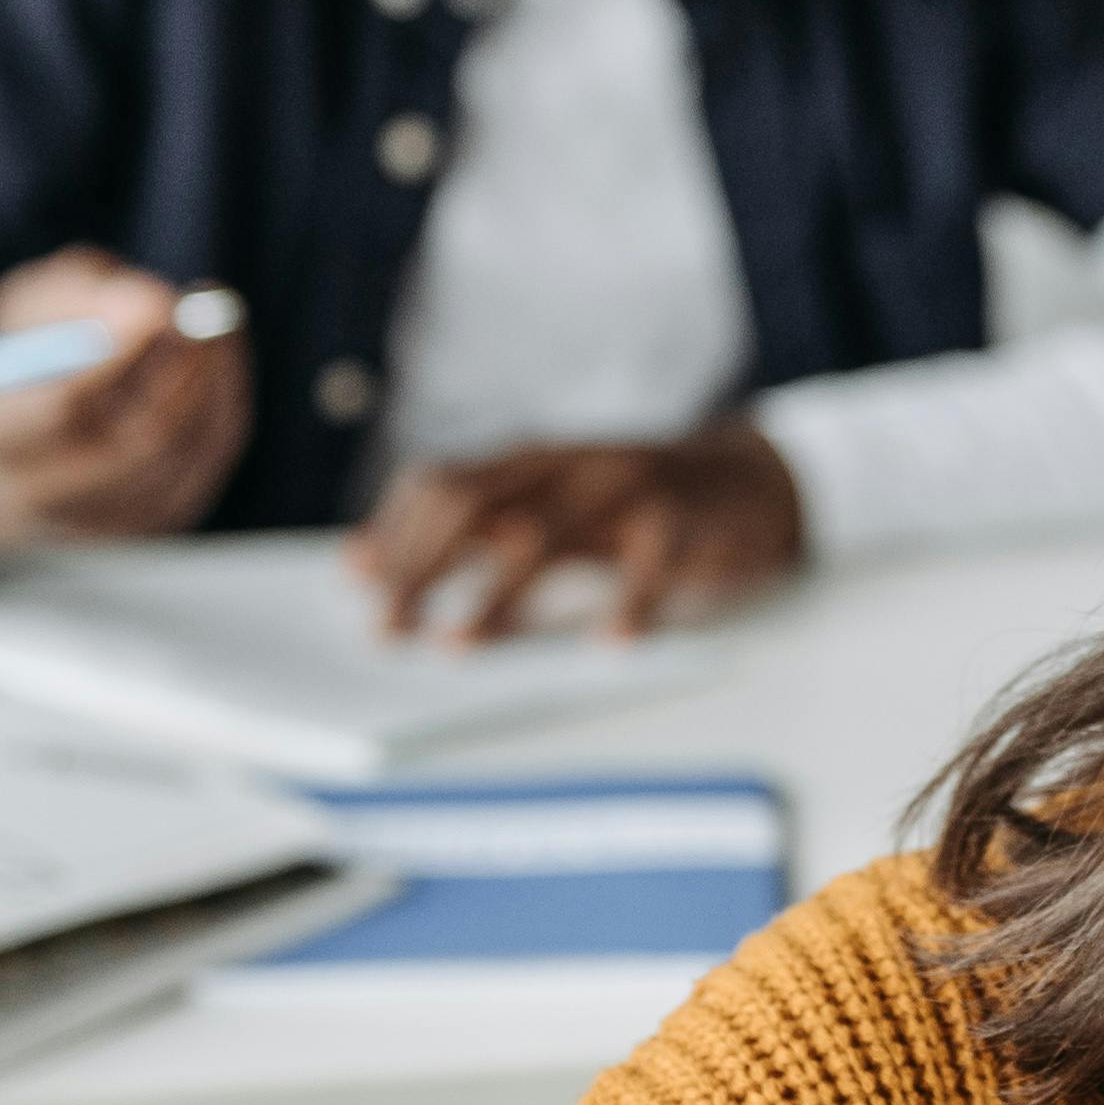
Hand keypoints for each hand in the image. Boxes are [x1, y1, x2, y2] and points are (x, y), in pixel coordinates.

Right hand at [0, 253, 250, 592]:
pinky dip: (219, 409)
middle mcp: (41, 495)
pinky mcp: (141, 529)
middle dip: (184, 367)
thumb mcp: (26, 311)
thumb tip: (156, 307)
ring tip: (207, 328)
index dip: (116, 356)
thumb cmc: (19, 364)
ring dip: (209, 381)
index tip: (161, 304)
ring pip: (182, 454)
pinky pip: (202, 467)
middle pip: (136, 443)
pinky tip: (212, 367)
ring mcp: (97, 523)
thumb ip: (79, 296)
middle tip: (209, 307)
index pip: (57, 409)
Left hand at [346, 422, 807, 641]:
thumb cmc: (630, 506)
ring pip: (547, 534)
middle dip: (422, 567)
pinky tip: (609, 642)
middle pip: (476, 505)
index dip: (397, 531)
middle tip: (387, 628)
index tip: (357, 584)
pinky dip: (628, 603)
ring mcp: (627, 487)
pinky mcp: (684, 517)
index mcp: (531, 459)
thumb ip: (472, 529)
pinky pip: (651, 560)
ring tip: (458, 645)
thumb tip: (360, 563)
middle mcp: (569, 464)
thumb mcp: (550, 506)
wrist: (745, 481)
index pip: (443, 483)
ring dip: (495, 594)